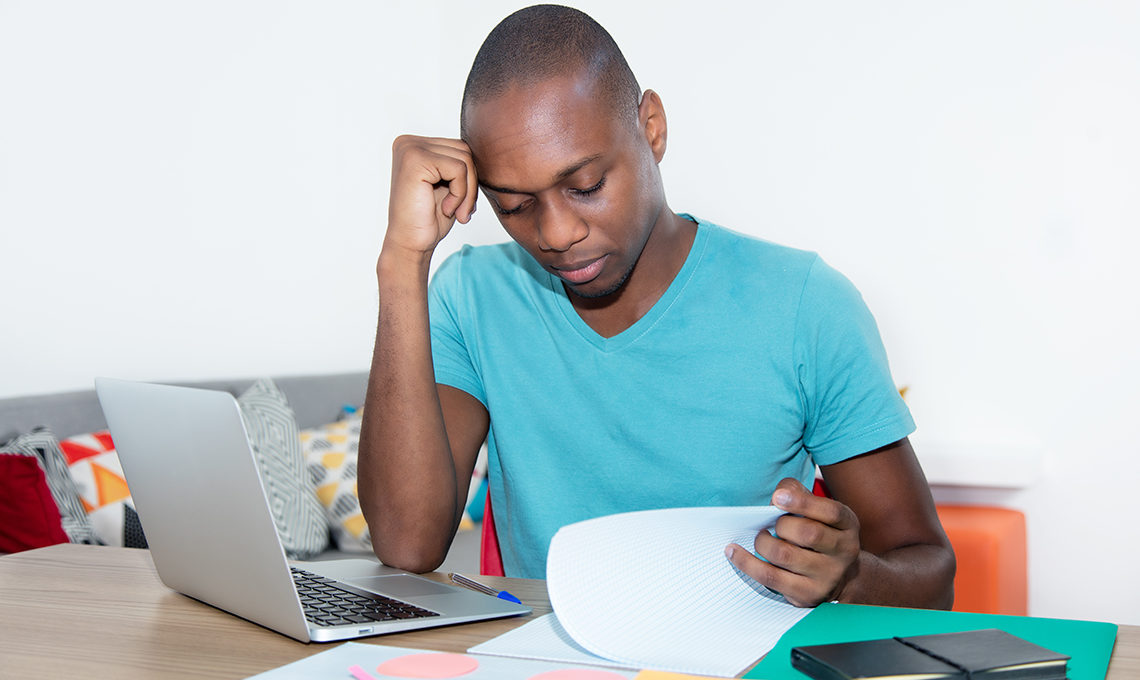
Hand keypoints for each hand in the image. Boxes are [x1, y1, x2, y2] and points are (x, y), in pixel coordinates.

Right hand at [384, 135, 478, 256]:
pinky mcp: (415, 160)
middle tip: (463, 211)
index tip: (462, 204)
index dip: (469, 178)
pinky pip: (458, 169)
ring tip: (456, 211)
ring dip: (467, 191)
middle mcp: (409, 142)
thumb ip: (461, 165)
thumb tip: (488, 152)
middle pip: (464, 149)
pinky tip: (446, 210)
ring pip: (464, 158)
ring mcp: (410, 148)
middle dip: (470, 183)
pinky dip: (460, 194)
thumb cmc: (429, 219)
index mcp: (414, 145)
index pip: (459, 148)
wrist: (411, 244)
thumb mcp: (449, 186)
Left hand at [725, 478, 860, 606]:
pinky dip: (746, 563)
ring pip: (785, 555)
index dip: (802, 502)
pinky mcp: (807, 595)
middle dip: (781, 525)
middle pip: (808, 533)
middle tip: (770, 524)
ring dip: (763, 542)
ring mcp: (827, 576)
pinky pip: (770, 577)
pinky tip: (733, 552)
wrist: (838, 577)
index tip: (777, 497)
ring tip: (760, 538)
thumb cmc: (820, 533)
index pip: (830, 512)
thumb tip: (778, 494)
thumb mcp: (818, 511)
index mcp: (847, 525)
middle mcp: (843, 551)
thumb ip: (799, 493)